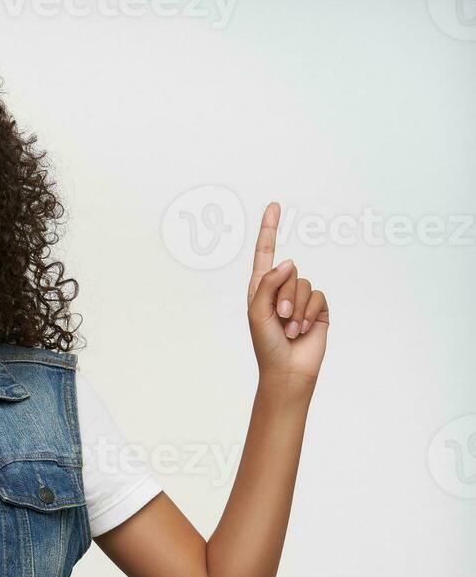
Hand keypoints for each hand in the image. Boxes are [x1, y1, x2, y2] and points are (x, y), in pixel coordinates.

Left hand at [245, 202, 330, 387]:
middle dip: (284, 296)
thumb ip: (268, 284)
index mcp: (261, 288)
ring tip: (289, 329)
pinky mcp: (318, 308)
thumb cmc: (266, 344)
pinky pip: (318, 296)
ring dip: (296, 309)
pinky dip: (309, 313)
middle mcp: (281, 289)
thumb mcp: (257, 312)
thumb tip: (289, 262)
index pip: (265, 254)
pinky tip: (303, 330)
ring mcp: (301, 298)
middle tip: (278, 319)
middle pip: (289, 270)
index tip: (274, 206)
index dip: (269, 229)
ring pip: (304, 283)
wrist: (287, 370)